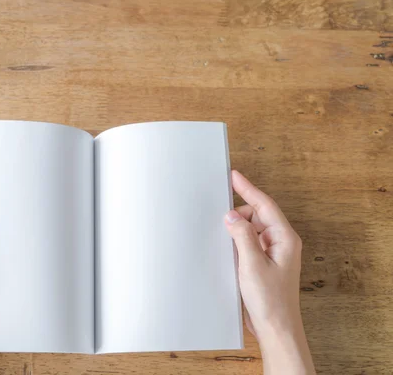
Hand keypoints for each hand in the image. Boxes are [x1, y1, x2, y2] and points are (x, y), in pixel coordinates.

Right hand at [224, 170, 314, 374]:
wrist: (276, 327)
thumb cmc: (270, 300)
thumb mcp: (252, 264)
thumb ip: (241, 235)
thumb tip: (231, 215)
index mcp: (284, 238)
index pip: (264, 204)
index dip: (248, 188)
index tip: (234, 176)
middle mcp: (280, 242)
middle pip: (257, 215)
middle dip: (239, 212)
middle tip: (219, 212)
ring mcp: (272, 253)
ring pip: (252, 229)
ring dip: (237, 227)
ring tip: (221, 230)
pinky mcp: (263, 263)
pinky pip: (249, 242)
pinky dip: (237, 240)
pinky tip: (226, 244)